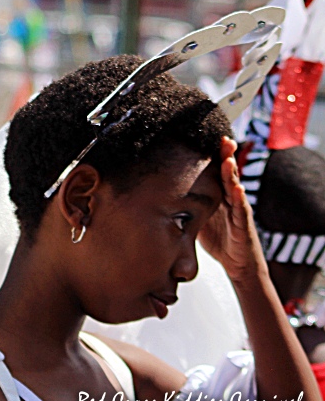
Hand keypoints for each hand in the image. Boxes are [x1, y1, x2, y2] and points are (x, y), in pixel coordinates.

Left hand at [197, 137, 266, 283]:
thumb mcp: (197, 217)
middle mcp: (230, 199)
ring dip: (232, 171)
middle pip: (227, 173)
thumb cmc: (217, 238)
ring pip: (235, 187)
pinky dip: (239, 199)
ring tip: (228, 156)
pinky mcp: (243, 225)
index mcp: (218, 195)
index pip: (215, 172)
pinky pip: (242, 210)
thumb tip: (156, 195)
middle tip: (221, 138)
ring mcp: (238, 210)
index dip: (212, 156)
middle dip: (225, 155)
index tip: (205, 138)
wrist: (238, 263)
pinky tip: (238, 188)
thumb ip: (185, 204)